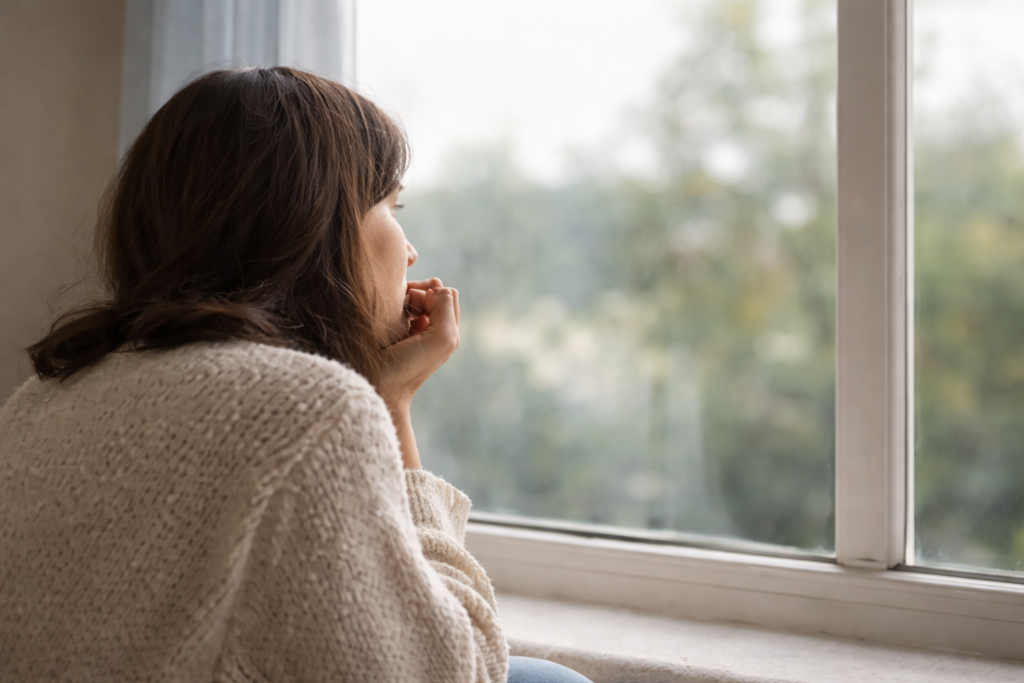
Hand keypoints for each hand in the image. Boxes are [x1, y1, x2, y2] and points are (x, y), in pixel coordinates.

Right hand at [379, 278, 459, 411]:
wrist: (379, 388)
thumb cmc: (411, 366)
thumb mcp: (441, 338)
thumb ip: (445, 308)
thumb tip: (434, 288)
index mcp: (446, 329)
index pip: (446, 293)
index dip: (431, 292)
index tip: (414, 306)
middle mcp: (432, 328)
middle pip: (430, 293)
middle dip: (417, 292)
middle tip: (402, 307)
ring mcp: (411, 329)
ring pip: (412, 297)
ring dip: (403, 298)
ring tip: (394, 313)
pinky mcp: (392, 331)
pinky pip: (396, 307)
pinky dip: (392, 305)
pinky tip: (386, 317)